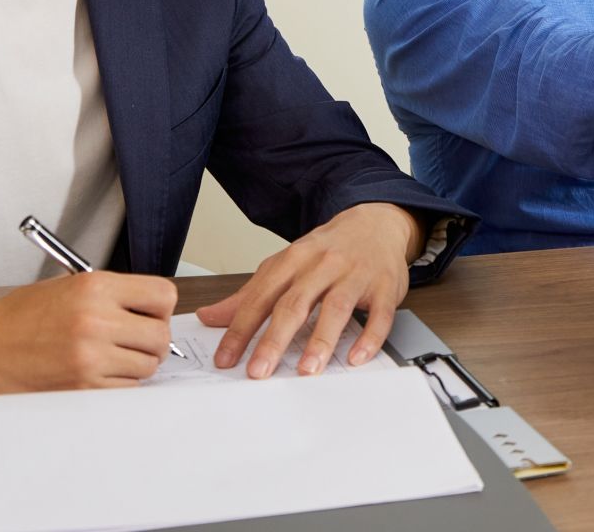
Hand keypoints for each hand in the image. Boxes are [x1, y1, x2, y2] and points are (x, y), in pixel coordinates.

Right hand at [0, 271, 178, 397]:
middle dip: (153, 339)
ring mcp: (90, 358)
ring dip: (137, 364)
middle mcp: (96, 321)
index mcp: (95, 287)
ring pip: (147, 366)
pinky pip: (125, 389)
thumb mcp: (69, 286)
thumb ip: (113, 295)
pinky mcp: (82, 388)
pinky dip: (120, 384)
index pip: (162, 296)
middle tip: (136, 340)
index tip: (150, 313)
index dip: (160, 307)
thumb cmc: (22, 316)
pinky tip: (99, 373)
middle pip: (160, 336)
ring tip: (112, 357)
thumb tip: (151, 310)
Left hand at [194, 203, 421, 377]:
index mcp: (294, 260)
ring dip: (320, 340)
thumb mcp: (285, 264)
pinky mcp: (385, 287)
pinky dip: (369, 337)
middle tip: (259, 370)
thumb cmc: (327, 250)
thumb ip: (249, 294)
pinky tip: (356, 357)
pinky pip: (379, 314)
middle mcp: (323, 265)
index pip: (262, 296)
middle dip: (275, 339)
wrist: (376, 223)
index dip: (241, 328)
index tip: (226, 357)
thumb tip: (209, 317)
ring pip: (337, 307)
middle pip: (296, 303)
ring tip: (306, 369)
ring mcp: (355, 275)